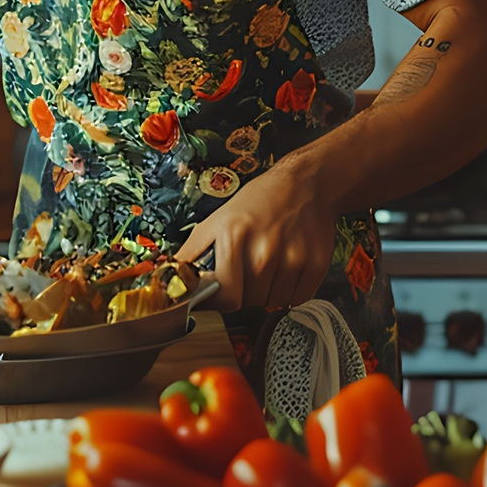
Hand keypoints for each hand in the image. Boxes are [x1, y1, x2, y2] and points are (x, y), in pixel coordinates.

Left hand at [174, 157, 339, 310]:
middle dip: (244, 294)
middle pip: (250, 302)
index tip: (218, 297)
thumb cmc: (258, 201)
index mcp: (234, 237)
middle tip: (248, 273)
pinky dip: (290, 292)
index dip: (219, 302)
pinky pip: (297, 299)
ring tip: (269, 267)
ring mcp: (293, 259)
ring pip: (273, 303)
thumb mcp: (218, 219)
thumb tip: (170, 278)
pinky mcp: (316, 265)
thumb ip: (192, 251)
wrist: (305, 184)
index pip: (226, 296)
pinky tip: (287, 269)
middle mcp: (264, 250)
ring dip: (268, 293)